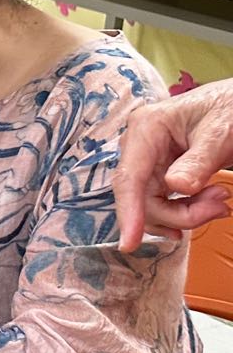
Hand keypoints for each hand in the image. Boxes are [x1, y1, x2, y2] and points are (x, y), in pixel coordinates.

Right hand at [115, 80, 232, 250]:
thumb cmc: (230, 108)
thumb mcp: (220, 133)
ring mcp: (147, 159)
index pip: (130, 178)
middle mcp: (139, 145)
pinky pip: (163, 202)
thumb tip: (177, 187)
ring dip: (186, 214)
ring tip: (221, 202)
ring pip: (152, 205)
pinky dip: (186, 211)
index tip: (129, 244)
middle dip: (178, 213)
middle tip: (220, 208)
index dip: (129, 212)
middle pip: (141, 197)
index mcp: (146, 128)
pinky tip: (208, 206)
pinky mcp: (159, 170)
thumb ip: (199, 161)